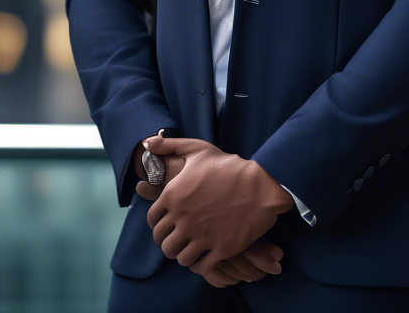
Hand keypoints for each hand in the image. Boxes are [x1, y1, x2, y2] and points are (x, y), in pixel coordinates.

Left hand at [137, 135, 288, 282]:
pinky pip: (201, 266)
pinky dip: (201, 264)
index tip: (169, 222)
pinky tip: (207, 255)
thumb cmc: (228, 166)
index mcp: (173, 196)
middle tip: (180, 238)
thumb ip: (169, 145)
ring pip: (180, 258)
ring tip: (192, 248)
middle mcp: (183, 218)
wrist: (261, 185)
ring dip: (184, 254)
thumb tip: (148, 142)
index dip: (159, 224)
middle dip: (169, 241)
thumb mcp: (198, 150)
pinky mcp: (220, 249)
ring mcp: (201, 235)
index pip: (153, 222)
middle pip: (164, 243)